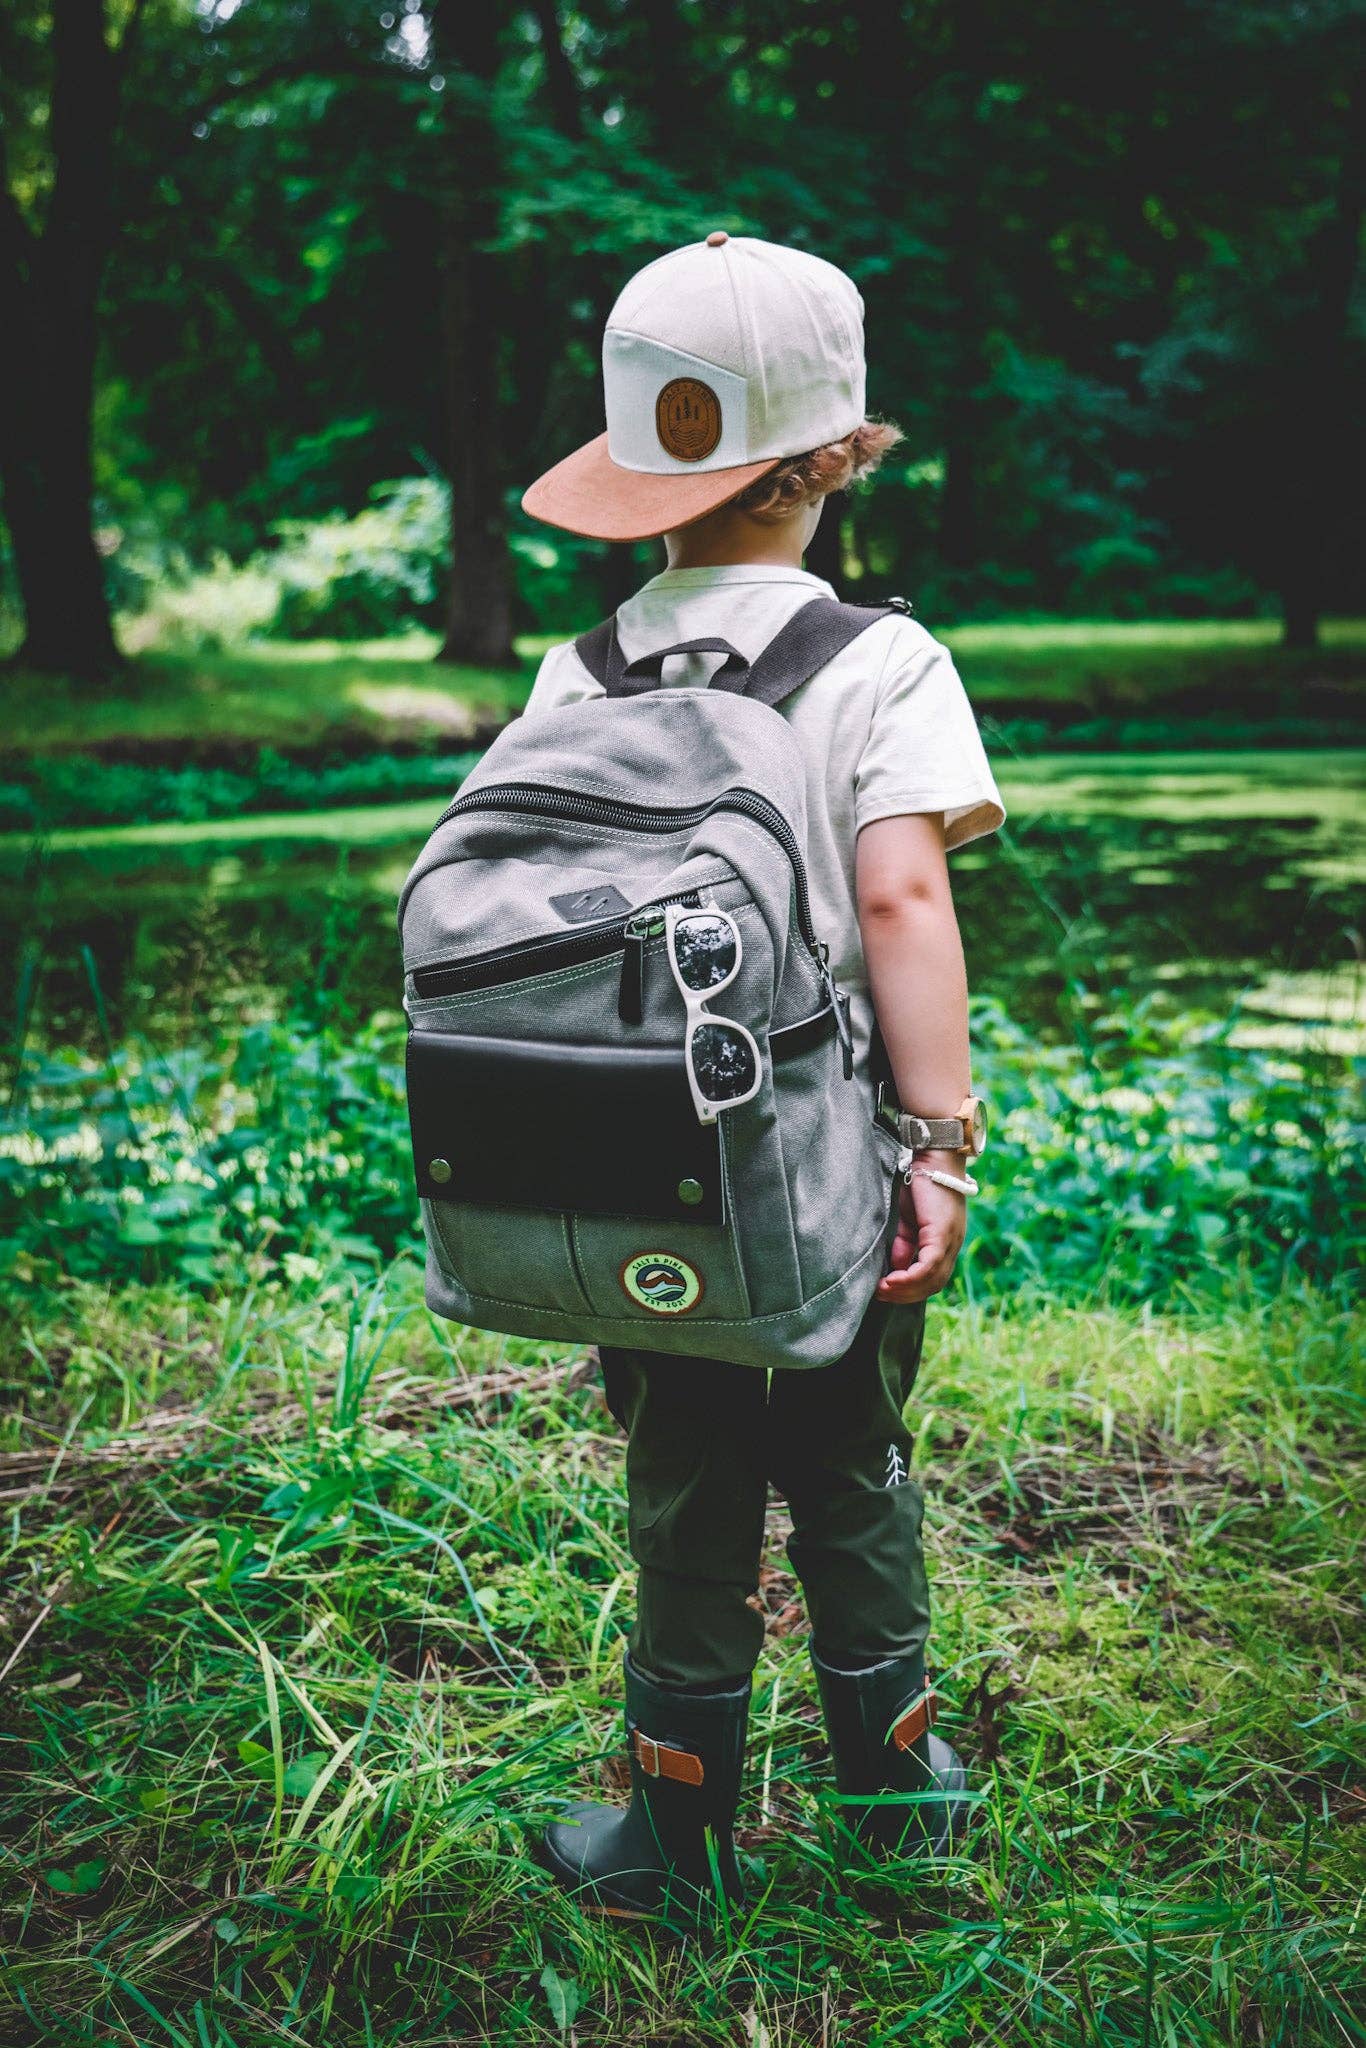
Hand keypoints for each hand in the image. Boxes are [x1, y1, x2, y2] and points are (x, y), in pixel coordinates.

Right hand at [876, 1163, 966, 1303]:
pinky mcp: (942, 1234)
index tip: (885, 1290)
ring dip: (905, 1290)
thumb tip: (896, 1267)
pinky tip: (890, 1279)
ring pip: (932, 1280)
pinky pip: (928, 1266)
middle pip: (933, 1285)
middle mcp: (952, 1244)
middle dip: (905, 1295)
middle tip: (880, 1294)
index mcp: (946, 1241)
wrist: (934, 1155)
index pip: (932, 1278)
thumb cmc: (920, 1181)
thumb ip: (904, 1243)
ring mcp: (950, 1240)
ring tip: (882, 1289)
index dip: (909, 1289)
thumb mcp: (909, 1219)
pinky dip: (908, 1278)